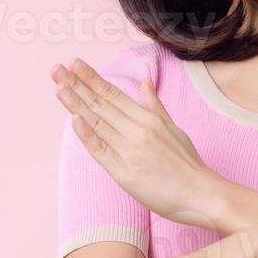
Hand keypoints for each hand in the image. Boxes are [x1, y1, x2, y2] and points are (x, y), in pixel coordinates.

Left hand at [50, 57, 225, 230]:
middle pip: (102, 104)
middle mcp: (137, 130)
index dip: (92, 78)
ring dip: (76, 104)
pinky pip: (102, 151)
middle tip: (56, 68)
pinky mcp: (124, 172)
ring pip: (98, 123)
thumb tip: (145, 81)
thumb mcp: (172, 127)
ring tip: (59, 86)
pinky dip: (87, 135)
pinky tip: (74, 120)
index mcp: (148, 118)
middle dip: (77, 85)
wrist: (201, 194)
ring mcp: (130, 150)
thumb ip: (154, 105)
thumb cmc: (188, 163)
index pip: (114, 93)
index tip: (74, 63)